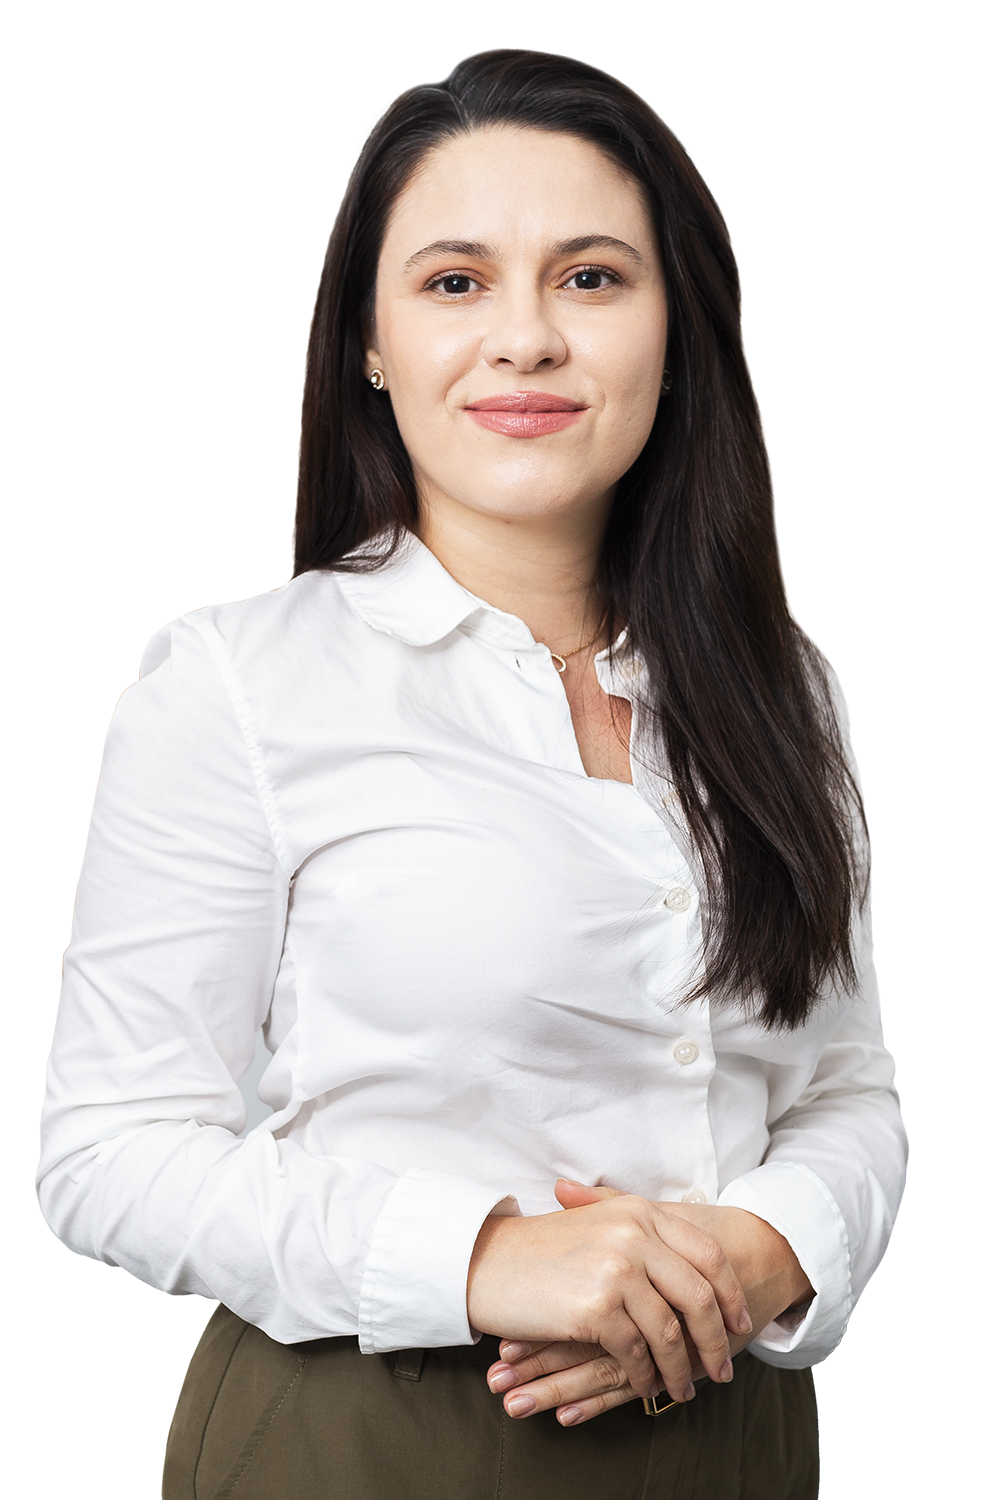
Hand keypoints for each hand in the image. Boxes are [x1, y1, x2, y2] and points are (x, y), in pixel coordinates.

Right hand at [467, 1179, 751, 1405]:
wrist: (486, 1261)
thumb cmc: (540, 1249)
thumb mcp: (597, 1223)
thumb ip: (641, 1232)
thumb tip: (693, 1266)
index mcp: (640, 1212)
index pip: (706, 1255)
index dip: (729, 1293)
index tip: (740, 1322)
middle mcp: (635, 1235)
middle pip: (698, 1295)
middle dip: (716, 1339)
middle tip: (721, 1369)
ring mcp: (617, 1270)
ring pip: (670, 1331)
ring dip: (680, 1368)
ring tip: (683, 1389)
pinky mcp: (596, 1307)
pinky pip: (638, 1352)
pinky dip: (646, 1375)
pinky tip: (646, 1385)